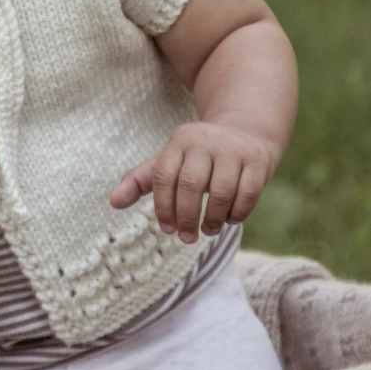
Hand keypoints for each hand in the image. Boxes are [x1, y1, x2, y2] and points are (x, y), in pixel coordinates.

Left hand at [109, 122, 276, 243]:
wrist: (245, 131)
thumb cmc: (199, 156)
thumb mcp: (169, 162)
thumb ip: (140, 180)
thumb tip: (113, 202)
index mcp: (179, 140)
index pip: (163, 176)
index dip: (163, 207)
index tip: (167, 229)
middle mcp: (205, 140)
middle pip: (190, 185)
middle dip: (187, 217)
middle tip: (187, 238)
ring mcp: (233, 148)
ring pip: (220, 192)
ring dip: (213, 219)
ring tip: (208, 230)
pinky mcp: (258, 159)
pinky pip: (247, 194)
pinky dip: (236, 213)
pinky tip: (229, 220)